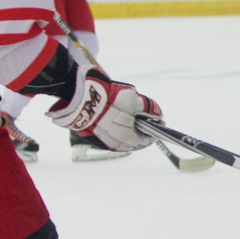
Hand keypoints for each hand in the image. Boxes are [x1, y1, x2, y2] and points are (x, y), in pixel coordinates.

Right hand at [46, 67, 161, 152]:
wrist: (80, 95)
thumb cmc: (109, 98)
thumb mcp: (134, 100)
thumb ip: (149, 109)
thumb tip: (159, 115)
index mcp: (127, 139)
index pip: (145, 141)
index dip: (152, 133)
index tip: (157, 125)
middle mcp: (113, 143)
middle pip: (132, 142)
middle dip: (140, 132)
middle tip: (145, 122)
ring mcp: (100, 140)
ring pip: (119, 140)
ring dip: (127, 132)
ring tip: (131, 120)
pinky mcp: (90, 134)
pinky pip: (107, 136)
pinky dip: (114, 131)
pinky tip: (116, 121)